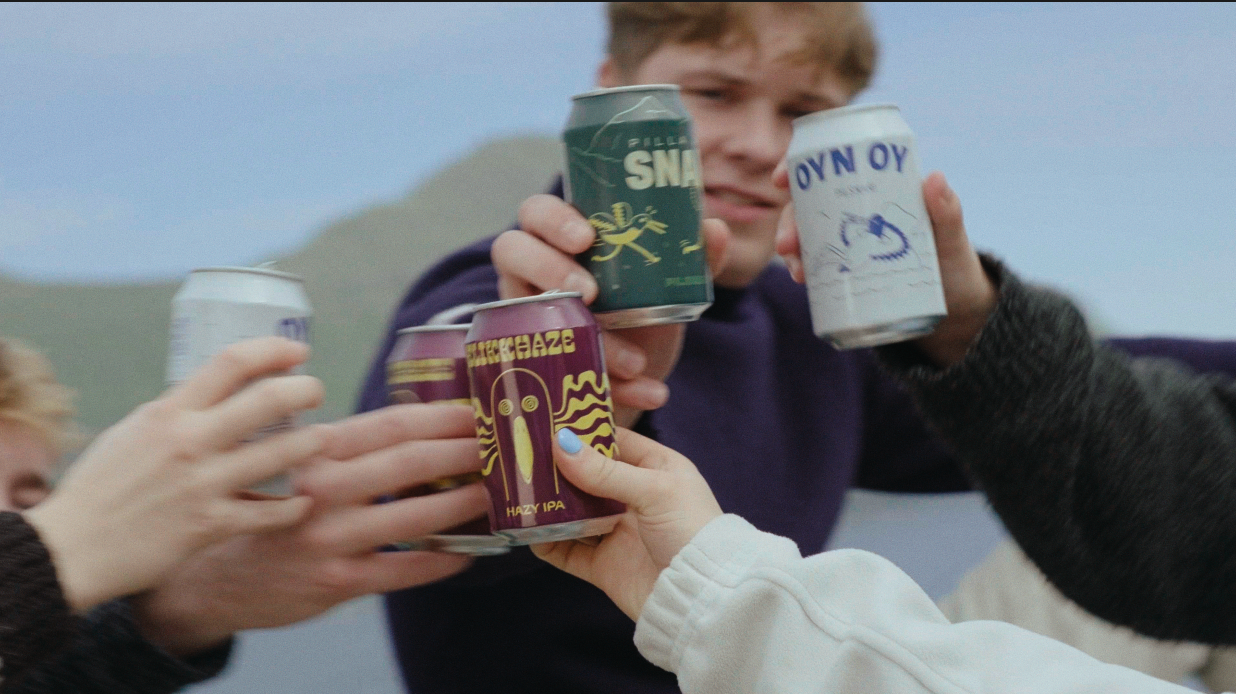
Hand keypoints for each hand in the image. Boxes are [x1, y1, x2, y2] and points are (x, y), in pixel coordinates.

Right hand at [24, 338, 321, 612]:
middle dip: (307, 390)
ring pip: (281, 453)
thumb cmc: (101, 488)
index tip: (298, 351)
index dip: (273, 349)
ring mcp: (203, 484)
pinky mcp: (210, 525)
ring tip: (322, 440)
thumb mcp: (132, 433)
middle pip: (268, 400)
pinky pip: (270, 512)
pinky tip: (303, 501)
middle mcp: (189, 442)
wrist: (73, 549)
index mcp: (168, 413)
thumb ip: (177, 414)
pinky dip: (294, 505)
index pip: (231, 362)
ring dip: (312, 443)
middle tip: (317, 392)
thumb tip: (217, 396)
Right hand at [130, 403, 486, 655]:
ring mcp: (331, 538)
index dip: (443, 415)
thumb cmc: (266, 511)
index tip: (481, 408)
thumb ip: (345, 447)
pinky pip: (404, 570)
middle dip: (465, 451)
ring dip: (464, 503)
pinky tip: (467, 553)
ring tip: (497, 493)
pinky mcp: (337, 581)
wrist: (210, 579)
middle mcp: (323, 490)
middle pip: (411, 462)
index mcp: (315, 452)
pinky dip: (442, 561)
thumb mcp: (294, 464)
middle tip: (503, 444)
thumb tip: (418, 425)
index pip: (392, 423)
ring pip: (416, 516)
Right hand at [493, 195, 729, 426]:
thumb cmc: (643, 308)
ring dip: (585, 341)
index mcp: (560, 241)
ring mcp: (527, 319)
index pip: (536, 211)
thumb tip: (713, 228)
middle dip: (548, 268)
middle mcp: (531, 274)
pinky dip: (615, 388)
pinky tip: (650, 392)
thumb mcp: (668, 284)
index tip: (586, 237)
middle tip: (590, 292)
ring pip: (529, 320)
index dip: (552, 219)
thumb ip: (691, 257)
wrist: (639, 371)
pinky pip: (563, 375)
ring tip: (633, 361)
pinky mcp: (540, 366)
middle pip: (510, 250)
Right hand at [530, 427, 721, 620]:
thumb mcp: (654, 490)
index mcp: (656, 470)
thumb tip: (561, 445)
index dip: (584, 432)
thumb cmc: (691, 530)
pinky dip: (547, 542)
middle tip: (521, 455)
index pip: (614, 442)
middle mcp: (634, 498)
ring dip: (548, 504)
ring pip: (573, 512)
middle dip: (558, 469)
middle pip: (588, 477)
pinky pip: (567, 551)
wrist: (701, 597)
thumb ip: (606, 471)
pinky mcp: (603, 565)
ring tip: (517, 490)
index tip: (547, 422)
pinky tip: (527, 531)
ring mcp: (617, 532)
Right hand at [772, 165, 995, 366]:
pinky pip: (815, 262)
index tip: (781, 178)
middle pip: (810, 203)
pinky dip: (803, 268)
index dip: (800, 166)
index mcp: (878, 187)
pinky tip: (802, 279)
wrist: (956, 307)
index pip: (832, 166)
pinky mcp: (846, 267)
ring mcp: (848, 239)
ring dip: (792, 248)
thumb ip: (947, 212)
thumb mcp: (952, 237)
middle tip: (788, 245)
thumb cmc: (955, 262)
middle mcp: (857, 209)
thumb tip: (934, 178)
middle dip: (789, 220)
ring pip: (807, 233)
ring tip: (799, 272)